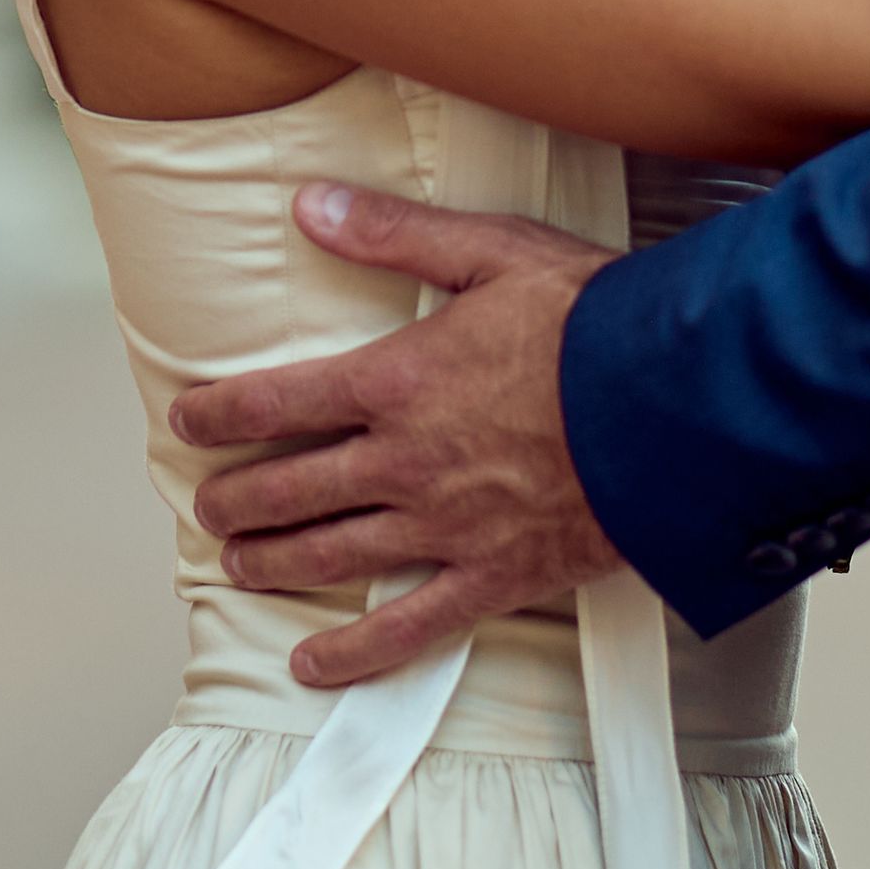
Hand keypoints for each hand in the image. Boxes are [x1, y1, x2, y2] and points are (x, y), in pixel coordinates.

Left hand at [161, 189, 624, 690]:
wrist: (680, 406)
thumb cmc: (597, 324)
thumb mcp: (493, 251)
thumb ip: (394, 233)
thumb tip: (311, 204)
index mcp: (398, 380)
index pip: (278, 401)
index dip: (221, 412)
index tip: (189, 418)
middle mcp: (406, 460)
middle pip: (291, 487)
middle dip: (237, 497)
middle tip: (208, 503)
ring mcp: (446, 526)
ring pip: (332, 554)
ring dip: (274, 561)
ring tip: (240, 564)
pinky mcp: (494, 577)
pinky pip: (409, 627)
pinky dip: (354, 652)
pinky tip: (313, 664)